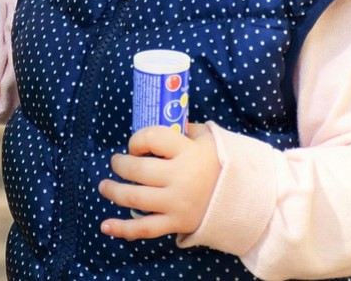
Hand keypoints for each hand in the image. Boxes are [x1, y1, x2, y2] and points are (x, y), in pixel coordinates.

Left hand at [98, 123, 219, 239]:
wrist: (247, 200)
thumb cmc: (223, 165)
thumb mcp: (210, 140)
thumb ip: (186, 130)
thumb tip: (165, 121)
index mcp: (188, 152)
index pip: (151, 138)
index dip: (137, 140)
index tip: (136, 145)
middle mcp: (180, 178)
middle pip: (138, 170)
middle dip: (120, 165)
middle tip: (116, 163)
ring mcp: (177, 203)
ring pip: (135, 198)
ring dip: (114, 191)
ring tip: (104, 186)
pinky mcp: (177, 223)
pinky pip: (145, 229)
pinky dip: (122, 229)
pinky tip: (105, 226)